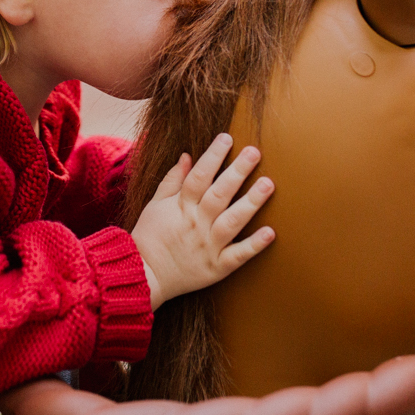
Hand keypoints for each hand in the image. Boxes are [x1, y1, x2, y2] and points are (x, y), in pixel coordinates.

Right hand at [131, 133, 275, 309]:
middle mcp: (196, 224)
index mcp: (181, 207)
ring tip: (268, 184)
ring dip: (251, 202)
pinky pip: (237, 256)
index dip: (213, 156)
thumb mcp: (155, 205)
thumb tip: (188, 155)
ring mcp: (208, 246)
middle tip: (255, 152)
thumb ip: (173, 180)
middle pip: (219, 194)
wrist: (143, 276)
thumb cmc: (149, 237)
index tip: (227, 138)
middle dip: (238, 172)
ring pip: (232, 221)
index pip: (198, 177)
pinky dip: (254, 245)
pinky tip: (270, 232)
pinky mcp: (217, 268)